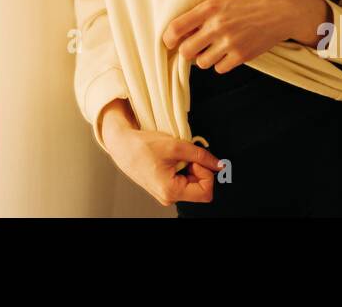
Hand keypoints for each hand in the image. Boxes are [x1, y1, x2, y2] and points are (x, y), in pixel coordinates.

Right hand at [102, 115, 222, 206]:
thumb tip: (219, 165)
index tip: (197, 160)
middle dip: (198, 169)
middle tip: (185, 155)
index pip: (206, 191)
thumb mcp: (176, 146)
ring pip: (191, 183)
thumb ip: (201, 156)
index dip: (206, 173)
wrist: (122, 145)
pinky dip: (182, 168)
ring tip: (176, 156)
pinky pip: (182, 181)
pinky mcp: (164, 188)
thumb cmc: (142, 146)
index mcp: (171, 191)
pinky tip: (172, 159)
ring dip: (190, 167)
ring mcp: (166, 194)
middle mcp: (168, 197)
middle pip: (199, 188)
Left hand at [162, 0, 330, 72]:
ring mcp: (230, 42)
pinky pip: (219, 68)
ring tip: (213, 49)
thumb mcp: (222, 0)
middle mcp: (217, 26)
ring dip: (204, 58)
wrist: (280, 11)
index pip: (176, 28)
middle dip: (186, 52)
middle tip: (192, 48)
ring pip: (202, 63)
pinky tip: (227, 53)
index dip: (168, 39)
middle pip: (186, 51)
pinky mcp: (242, 56)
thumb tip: (180, 33)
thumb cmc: (248, 4)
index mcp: (209, 8)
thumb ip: (201, 14)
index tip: (170, 42)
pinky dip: (220, 64)